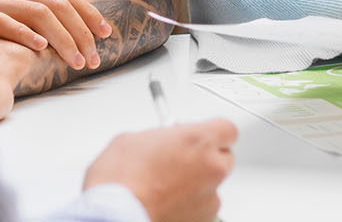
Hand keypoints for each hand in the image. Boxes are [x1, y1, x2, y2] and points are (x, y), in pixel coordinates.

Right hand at [0, 0, 107, 69]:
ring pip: (37, 12)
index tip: (105, 31)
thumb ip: (13, 11)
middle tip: (95, 55)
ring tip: (76, 60)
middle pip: (55, 3)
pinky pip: (1, 21)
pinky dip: (23, 33)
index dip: (86, 12)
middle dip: (81, 30)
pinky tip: (39, 48)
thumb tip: (48, 29)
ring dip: (62, 38)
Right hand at [83, 119, 237, 221]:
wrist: (114, 215)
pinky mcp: (204, 218)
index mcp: (199, 140)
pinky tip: (167, 202)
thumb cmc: (119, 182)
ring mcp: (210, 195)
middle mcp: (211, 167)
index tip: (200, 136)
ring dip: (197, 182)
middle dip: (206, 157)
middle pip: (223, 156)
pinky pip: (204, 205)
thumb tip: (160, 142)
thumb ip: (160, 137)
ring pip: (213, 183)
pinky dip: (191, 203)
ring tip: (167, 186)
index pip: (227, 129)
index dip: (212, 133)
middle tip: (180, 160)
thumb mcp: (132, 140)